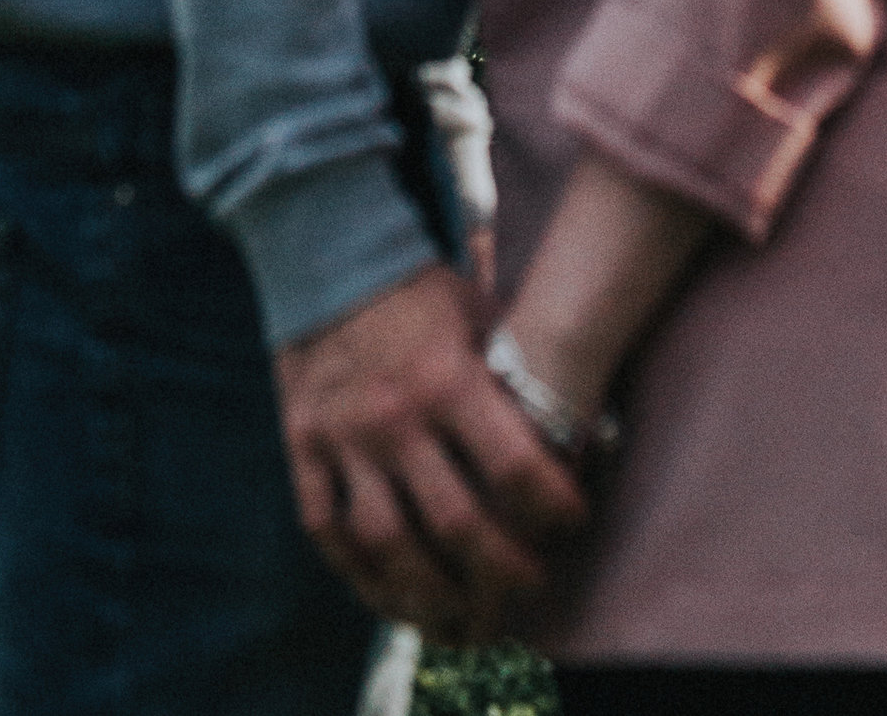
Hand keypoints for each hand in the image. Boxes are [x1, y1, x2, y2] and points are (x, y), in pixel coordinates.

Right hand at [275, 262, 588, 640]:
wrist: (327, 260)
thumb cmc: (422, 295)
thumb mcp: (479, 316)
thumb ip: (516, 375)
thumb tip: (584, 426)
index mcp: (448, 376)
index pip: (514, 466)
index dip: (553, 508)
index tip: (573, 526)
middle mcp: (395, 416)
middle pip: (455, 526)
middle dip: (502, 575)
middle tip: (530, 592)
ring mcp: (343, 439)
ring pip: (388, 547)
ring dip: (432, 599)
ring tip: (467, 625)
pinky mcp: (302, 451)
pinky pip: (328, 534)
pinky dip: (362, 578)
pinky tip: (396, 602)